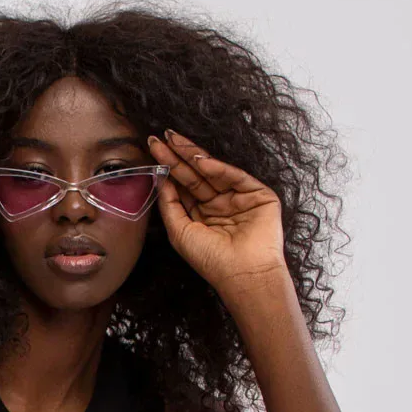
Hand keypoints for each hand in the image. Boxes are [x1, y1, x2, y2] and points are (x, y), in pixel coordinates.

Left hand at [147, 128, 289, 300]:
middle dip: (177, 156)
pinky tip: (199, 160)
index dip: (168, 169)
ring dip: (193, 155)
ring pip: (213, 171)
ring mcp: (238, 197)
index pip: (182, 186)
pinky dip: (217, 168)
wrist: (242, 274)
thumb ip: (169, 205)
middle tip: (161, 137)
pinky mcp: (258, 194)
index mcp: (201, 215)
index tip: (153, 150)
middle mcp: (219, 204)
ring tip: (174, 141)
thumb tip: (160, 179)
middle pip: (195, 175)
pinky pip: (234, 176)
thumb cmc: (211, 260)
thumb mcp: (180, 232)